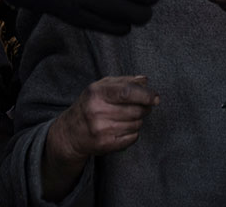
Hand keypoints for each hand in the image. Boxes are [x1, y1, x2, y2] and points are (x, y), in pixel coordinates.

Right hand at [43, 76, 158, 199]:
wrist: (70, 133)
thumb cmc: (90, 105)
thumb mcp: (102, 87)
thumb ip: (124, 81)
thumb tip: (145, 81)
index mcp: (96, 93)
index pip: (127, 92)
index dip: (145, 95)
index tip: (155, 98)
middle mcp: (97, 111)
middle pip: (135, 110)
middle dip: (145, 108)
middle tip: (144, 107)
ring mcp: (100, 130)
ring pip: (136, 124)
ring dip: (138, 120)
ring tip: (128, 117)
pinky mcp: (105, 145)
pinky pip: (132, 138)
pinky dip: (133, 133)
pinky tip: (123, 128)